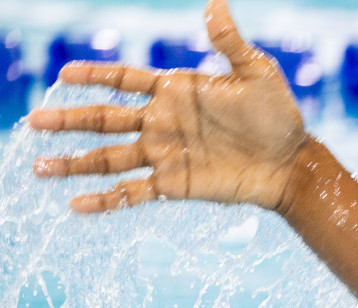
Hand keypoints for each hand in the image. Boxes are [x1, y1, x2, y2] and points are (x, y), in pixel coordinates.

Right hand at [28, 0, 308, 213]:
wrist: (292, 163)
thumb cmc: (279, 116)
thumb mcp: (256, 73)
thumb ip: (230, 43)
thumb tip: (215, 4)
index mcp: (175, 91)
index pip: (124, 79)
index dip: (94, 76)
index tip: (63, 75)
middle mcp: (162, 122)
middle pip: (104, 119)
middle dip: (69, 120)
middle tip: (32, 122)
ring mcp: (166, 154)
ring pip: (109, 158)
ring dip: (75, 164)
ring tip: (40, 167)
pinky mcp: (175, 184)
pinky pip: (133, 192)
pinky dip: (107, 200)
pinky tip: (77, 206)